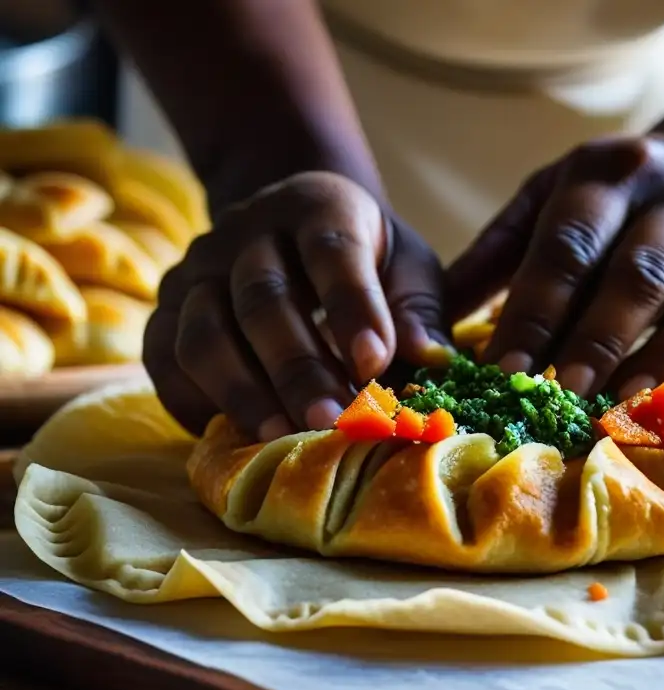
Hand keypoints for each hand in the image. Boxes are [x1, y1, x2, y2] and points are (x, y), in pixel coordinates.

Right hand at [144, 172, 447, 441]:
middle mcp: (247, 231)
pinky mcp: (165, 311)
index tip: (374, 363)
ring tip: (281, 439)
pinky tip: (233, 437)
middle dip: (298, 367)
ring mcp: (197, 271)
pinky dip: (195, 402)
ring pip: (204, 333)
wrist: (291, 228)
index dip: (352, 307)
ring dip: (243, 392)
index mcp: (318, 208)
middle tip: (332, 420)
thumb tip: (430, 360)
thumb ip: (420, 310)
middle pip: (262, 300)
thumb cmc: (367, 260)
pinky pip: (165, 361)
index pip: (331, 251)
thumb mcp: (406, 267)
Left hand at [445, 135, 663, 399]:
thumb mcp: (551, 199)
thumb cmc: (619, 197)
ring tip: (630, 402)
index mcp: (607, 174)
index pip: (567, 248)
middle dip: (599, 336)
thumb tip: (428, 332)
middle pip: (637, 271)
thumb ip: (494, 257)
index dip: (535, 311)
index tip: (504, 371)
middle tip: (566, 393)